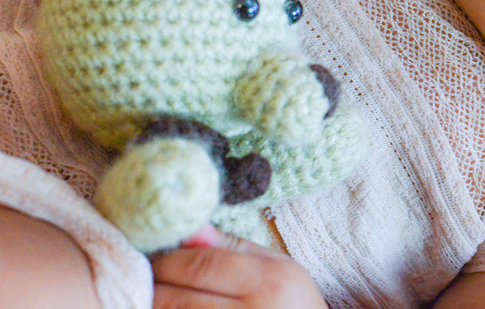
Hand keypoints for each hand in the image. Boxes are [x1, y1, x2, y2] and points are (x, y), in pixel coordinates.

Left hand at [152, 225, 327, 308]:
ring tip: (157, 295)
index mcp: (269, 281)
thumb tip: (191, 227)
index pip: (201, 265)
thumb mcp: (278, 268)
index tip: (156, 257)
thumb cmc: (295, 303)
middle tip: (146, 279)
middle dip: (153, 286)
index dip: (168, 260)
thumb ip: (234, 246)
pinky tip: (172, 308)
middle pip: (176, 298)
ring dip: (155, 306)